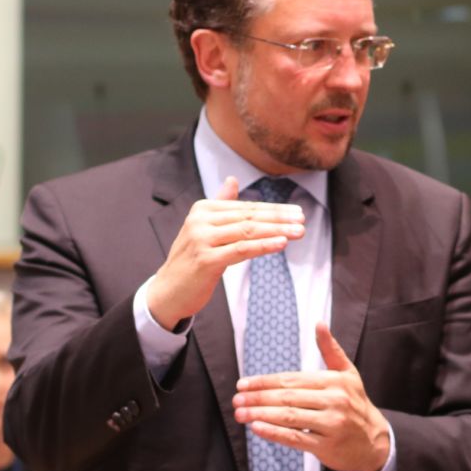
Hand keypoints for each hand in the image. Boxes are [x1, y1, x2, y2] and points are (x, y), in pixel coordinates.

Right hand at [143, 176, 304, 329]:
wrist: (168, 291)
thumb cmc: (191, 260)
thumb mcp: (204, 228)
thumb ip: (220, 204)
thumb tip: (232, 179)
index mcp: (202, 208)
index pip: (245, 207)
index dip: (273, 209)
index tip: (296, 212)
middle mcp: (200, 220)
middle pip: (249, 216)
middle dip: (279, 217)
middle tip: (302, 219)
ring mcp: (201, 240)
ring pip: (247, 231)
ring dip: (277, 230)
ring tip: (299, 231)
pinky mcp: (206, 260)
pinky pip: (241, 250)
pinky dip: (264, 245)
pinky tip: (281, 243)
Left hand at [233, 322, 390, 470]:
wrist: (375, 441)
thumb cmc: (355, 404)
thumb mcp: (348, 374)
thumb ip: (331, 350)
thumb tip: (319, 323)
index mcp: (334, 381)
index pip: (292, 379)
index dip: (265, 381)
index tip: (242, 384)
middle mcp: (334, 401)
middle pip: (288, 397)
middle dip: (258, 398)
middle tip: (236, 400)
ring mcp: (331, 424)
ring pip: (289, 417)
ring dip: (261, 415)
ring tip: (241, 414)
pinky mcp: (328, 446)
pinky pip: (296, 439)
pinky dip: (274, 433)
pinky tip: (257, 428)